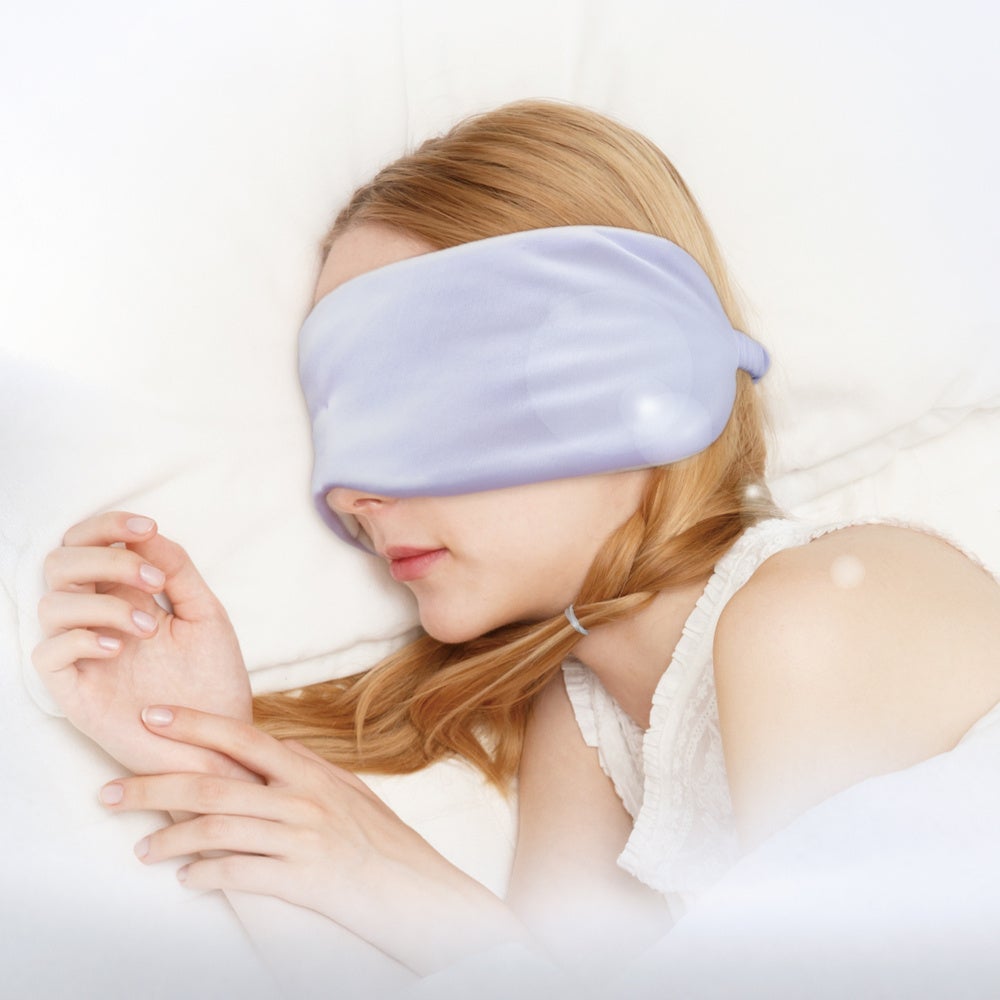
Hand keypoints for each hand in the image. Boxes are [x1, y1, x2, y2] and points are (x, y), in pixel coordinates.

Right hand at [33, 512, 252, 776]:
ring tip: (151, 627)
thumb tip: (147, 531)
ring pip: (50, 604)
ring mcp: (81, 655)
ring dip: (103, 603)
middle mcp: (96, 619)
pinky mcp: (73, 692)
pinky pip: (47, 653)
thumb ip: (178, 571)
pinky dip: (80, 638)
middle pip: (60, 563)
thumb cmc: (213, 680)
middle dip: (105, 557)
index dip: (108, 526)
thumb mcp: (206, 615)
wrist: (221, 740)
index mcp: (124, 595)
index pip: (89, 543)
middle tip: (155, 580)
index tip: (148, 527)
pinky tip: (120, 647)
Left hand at [100, 706, 529, 974]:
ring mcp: (301, 836)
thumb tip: (268, 754)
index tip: (151, 718)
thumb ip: (306, 772)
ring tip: (143, 849)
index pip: (241, 737)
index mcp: (311, 770)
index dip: (193, 725)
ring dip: (170, 839)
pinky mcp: (301, 878)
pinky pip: (237, 873)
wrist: (420, 890)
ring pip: (216, 828)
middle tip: (111, 792)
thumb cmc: (383, 842)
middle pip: (213, 783)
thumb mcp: (348, 793)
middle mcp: (303, 796)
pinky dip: (204, 876)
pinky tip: (188, 881)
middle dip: (154, 785)